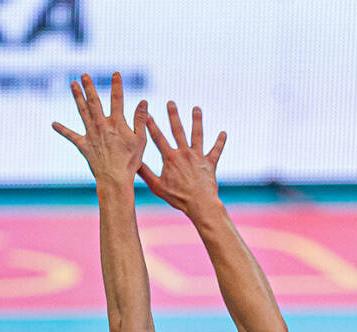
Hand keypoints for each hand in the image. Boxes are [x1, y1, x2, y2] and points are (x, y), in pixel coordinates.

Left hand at [52, 72, 148, 187]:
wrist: (114, 179)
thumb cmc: (130, 161)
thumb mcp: (140, 140)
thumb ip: (140, 120)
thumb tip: (143, 101)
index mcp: (116, 123)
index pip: (117, 99)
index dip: (116, 85)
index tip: (115, 73)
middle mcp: (101, 125)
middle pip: (94, 102)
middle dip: (89, 87)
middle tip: (84, 75)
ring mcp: (90, 134)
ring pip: (82, 111)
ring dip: (77, 97)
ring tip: (72, 84)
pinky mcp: (83, 145)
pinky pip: (71, 136)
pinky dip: (62, 130)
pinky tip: (53, 124)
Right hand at [138, 100, 226, 215]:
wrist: (200, 204)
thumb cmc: (178, 198)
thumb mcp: (157, 187)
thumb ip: (145, 173)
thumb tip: (133, 163)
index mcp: (171, 158)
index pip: (158, 138)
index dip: (151, 126)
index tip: (147, 114)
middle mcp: (185, 153)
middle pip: (178, 130)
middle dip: (173, 115)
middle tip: (170, 102)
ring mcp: (198, 157)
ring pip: (198, 135)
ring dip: (197, 120)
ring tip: (196, 108)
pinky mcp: (210, 163)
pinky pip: (216, 150)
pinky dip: (220, 142)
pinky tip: (223, 133)